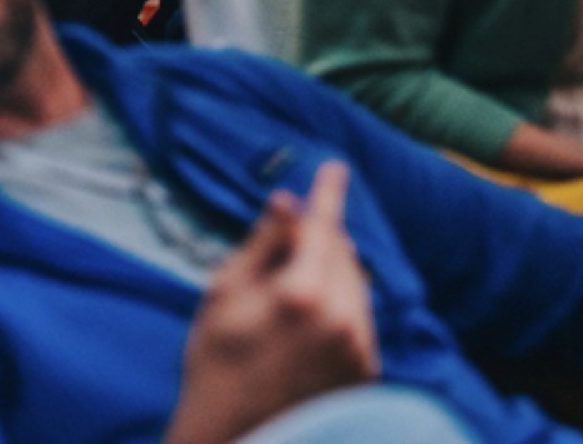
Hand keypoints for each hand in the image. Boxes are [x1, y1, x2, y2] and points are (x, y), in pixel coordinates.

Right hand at [166, 164, 377, 443]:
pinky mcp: (366, 371)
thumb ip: (263, 243)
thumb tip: (287, 200)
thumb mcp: (225, 293)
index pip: (322, 226)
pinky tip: (311, 319)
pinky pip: (360, 318)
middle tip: (296, 236)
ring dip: (333, 270)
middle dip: (323, 237)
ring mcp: (359, 347)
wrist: (237, 436)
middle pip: (343, 253)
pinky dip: (341, 305)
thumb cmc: (216, 362)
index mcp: (301, 293)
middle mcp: (340, 318)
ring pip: (356, 285)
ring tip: (296, 283)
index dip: (327, 193)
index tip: (335, 166)